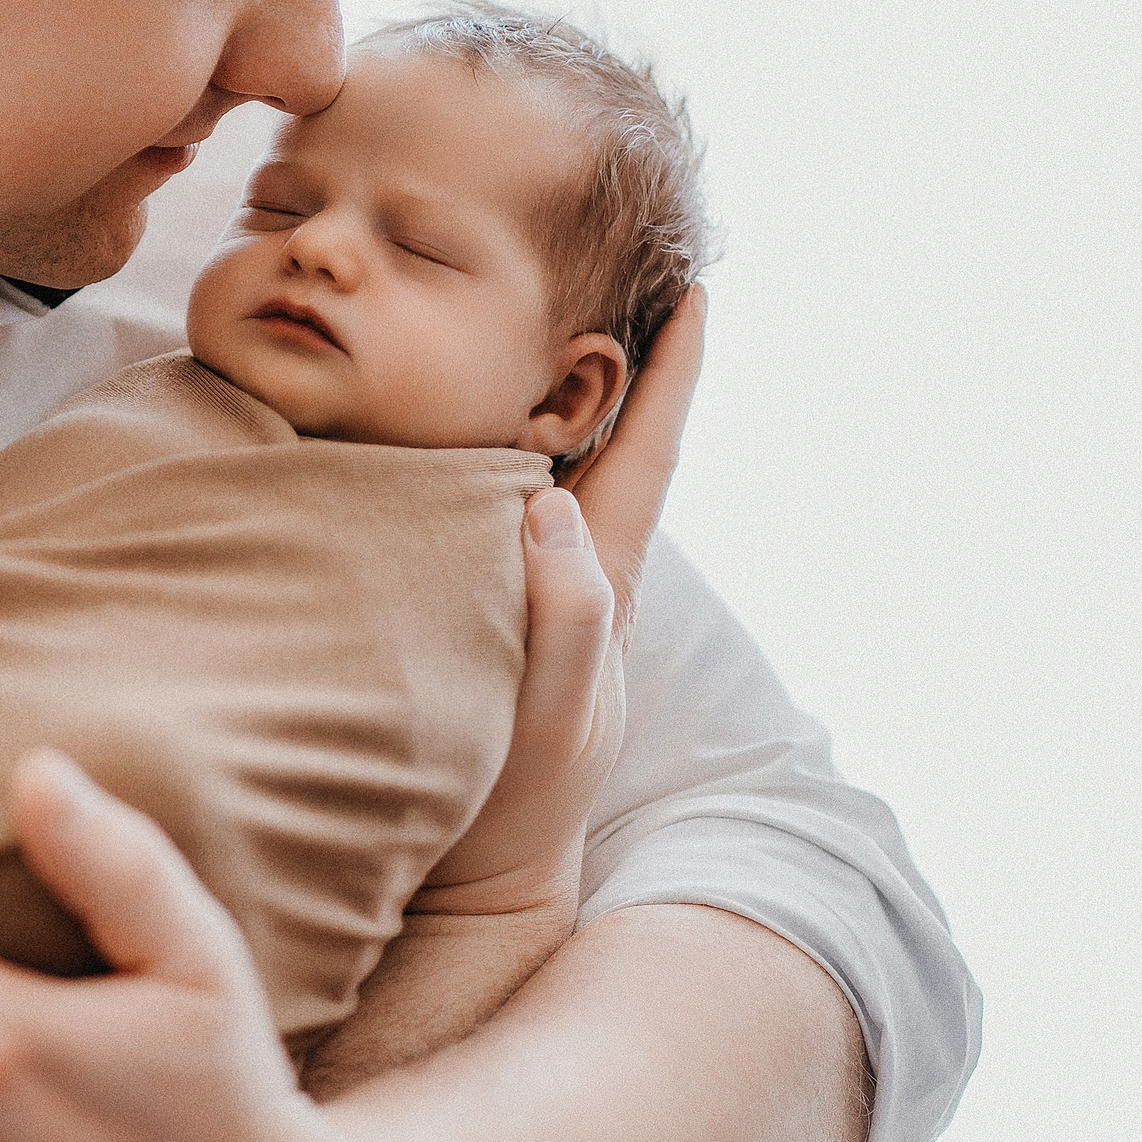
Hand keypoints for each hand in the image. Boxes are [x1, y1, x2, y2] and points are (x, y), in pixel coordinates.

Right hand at [417, 289, 705, 916]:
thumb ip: (568, 620)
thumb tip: (550, 502)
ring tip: (532, 312)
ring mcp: (522, 592)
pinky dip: (479, 450)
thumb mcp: (555, 718)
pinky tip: (446, 418)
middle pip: (600, 439)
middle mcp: (568, 572)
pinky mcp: (470, 609)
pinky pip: (483, 505)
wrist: (464, 878)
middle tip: (608, 263)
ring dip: (544, 395)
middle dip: (608, 354)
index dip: (675, 372)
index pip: (649, 453)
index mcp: (602, 580)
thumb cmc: (514, 803)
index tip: (696, 291)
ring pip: (541, 466)